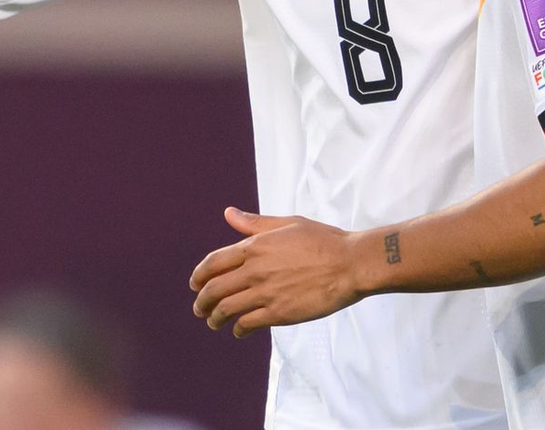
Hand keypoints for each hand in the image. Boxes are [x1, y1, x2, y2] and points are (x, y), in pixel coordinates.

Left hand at [189, 207, 355, 337]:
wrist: (349, 264)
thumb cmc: (322, 240)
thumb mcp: (287, 223)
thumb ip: (255, 223)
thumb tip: (228, 213)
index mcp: (255, 246)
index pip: (214, 262)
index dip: (200, 274)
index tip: (195, 283)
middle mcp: (255, 270)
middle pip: (215, 288)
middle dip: (202, 301)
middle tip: (199, 308)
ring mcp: (266, 293)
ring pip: (227, 309)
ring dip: (215, 317)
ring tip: (212, 322)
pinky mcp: (279, 314)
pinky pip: (248, 324)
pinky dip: (238, 329)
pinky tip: (238, 331)